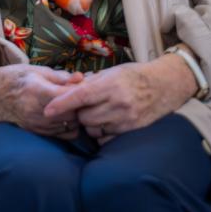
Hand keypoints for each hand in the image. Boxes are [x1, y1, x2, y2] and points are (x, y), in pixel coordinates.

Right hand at [0, 62, 83, 139]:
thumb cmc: (18, 78)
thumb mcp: (38, 70)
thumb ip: (61, 76)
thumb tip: (81, 78)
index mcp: (37, 91)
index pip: (67, 97)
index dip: (79, 92)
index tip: (84, 87)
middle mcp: (37, 111)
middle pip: (72, 114)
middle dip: (80, 106)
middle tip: (83, 97)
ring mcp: (37, 124)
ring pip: (70, 126)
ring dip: (76, 117)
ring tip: (74, 105)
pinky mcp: (38, 132)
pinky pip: (64, 135)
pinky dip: (70, 126)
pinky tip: (67, 116)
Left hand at [43, 55, 197, 141]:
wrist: (164, 85)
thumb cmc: (134, 75)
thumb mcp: (112, 71)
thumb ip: (91, 82)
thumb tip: (69, 89)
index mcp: (110, 85)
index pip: (80, 97)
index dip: (61, 104)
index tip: (47, 111)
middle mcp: (118, 104)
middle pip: (84, 117)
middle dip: (78, 113)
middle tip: (82, 106)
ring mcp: (125, 120)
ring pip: (93, 129)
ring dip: (89, 124)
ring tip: (96, 113)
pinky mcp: (131, 131)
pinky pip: (106, 139)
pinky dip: (100, 133)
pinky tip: (104, 123)